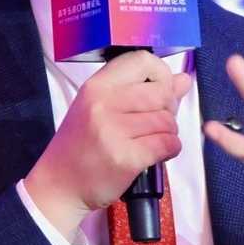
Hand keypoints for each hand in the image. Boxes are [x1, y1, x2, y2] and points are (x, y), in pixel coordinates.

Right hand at [24, 52, 193, 240]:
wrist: (59, 185)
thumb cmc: (82, 145)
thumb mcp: (103, 109)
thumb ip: (144, 90)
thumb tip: (183, 79)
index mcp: (96, 86)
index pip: (142, 60)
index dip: (161, 73)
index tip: (160, 90)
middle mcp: (103, 104)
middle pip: (161, 93)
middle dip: (169, 108)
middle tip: (156, 122)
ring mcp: (114, 132)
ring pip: (167, 121)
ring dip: (168, 132)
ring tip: (152, 140)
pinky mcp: (126, 158)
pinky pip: (168, 144)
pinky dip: (171, 149)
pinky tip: (157, 153)